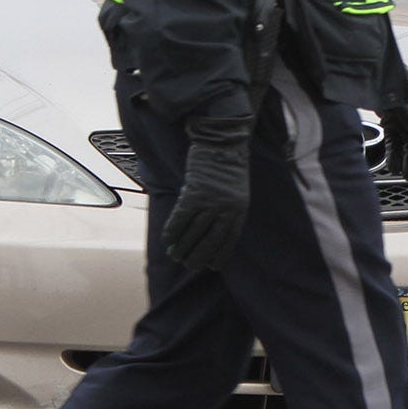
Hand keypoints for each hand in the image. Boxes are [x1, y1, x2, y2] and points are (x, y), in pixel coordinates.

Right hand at [163, 114, 252, 270]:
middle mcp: (227, 208)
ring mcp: (211, 201)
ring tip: (175, 255)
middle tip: (186, 264)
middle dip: (197, 255)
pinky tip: (167, 239)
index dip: (219, 255)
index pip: (229, 240)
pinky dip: (173, 230)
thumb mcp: (235, 191)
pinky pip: (181, 218)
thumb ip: (228, 210)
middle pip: (210, 240)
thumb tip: (211, 232)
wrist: (223, 142)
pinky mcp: (195, 193)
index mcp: (240, 209)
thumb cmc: (228, 165)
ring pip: (194, 232)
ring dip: (182, 247)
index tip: (210, 266)